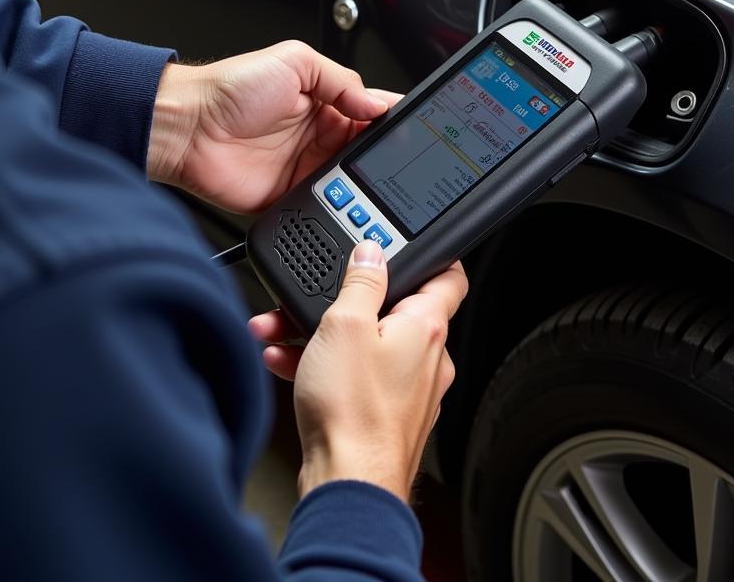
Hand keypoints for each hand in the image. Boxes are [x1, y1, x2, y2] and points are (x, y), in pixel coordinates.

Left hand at [146, 41, 398, 214]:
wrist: (188, 128)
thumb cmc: (229, 88)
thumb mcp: (294, 61)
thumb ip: (341, 80)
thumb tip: (377, 103)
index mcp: (325, 102)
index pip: (371, 111)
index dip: (391, 119)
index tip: (411, 127)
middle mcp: (319, 136)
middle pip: (367, 151)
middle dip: (384, 157)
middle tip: (398, 160)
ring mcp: (306, 168)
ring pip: (352, 182)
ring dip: (363, 184)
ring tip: (371, 180)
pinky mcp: (290, 198)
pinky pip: (323, 206)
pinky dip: (337, 207)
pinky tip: (345, 202)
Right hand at [249, 243, 468, 502]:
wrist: (346, 485)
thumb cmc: (353, 411)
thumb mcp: (345, 325)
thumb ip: (360, 282)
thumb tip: (371, 253)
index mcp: (427, 328)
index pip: (449, 277)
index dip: (433, 256)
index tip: (412, 247)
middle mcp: (428, 359)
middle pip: (394, 311)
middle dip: (347, 302)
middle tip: (319, 296)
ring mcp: (410, 391)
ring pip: (368, 345)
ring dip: (325, 336)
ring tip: (284, 333)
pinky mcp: (386, 415)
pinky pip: (356, 377)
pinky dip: (325, 367)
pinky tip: (288, 364)